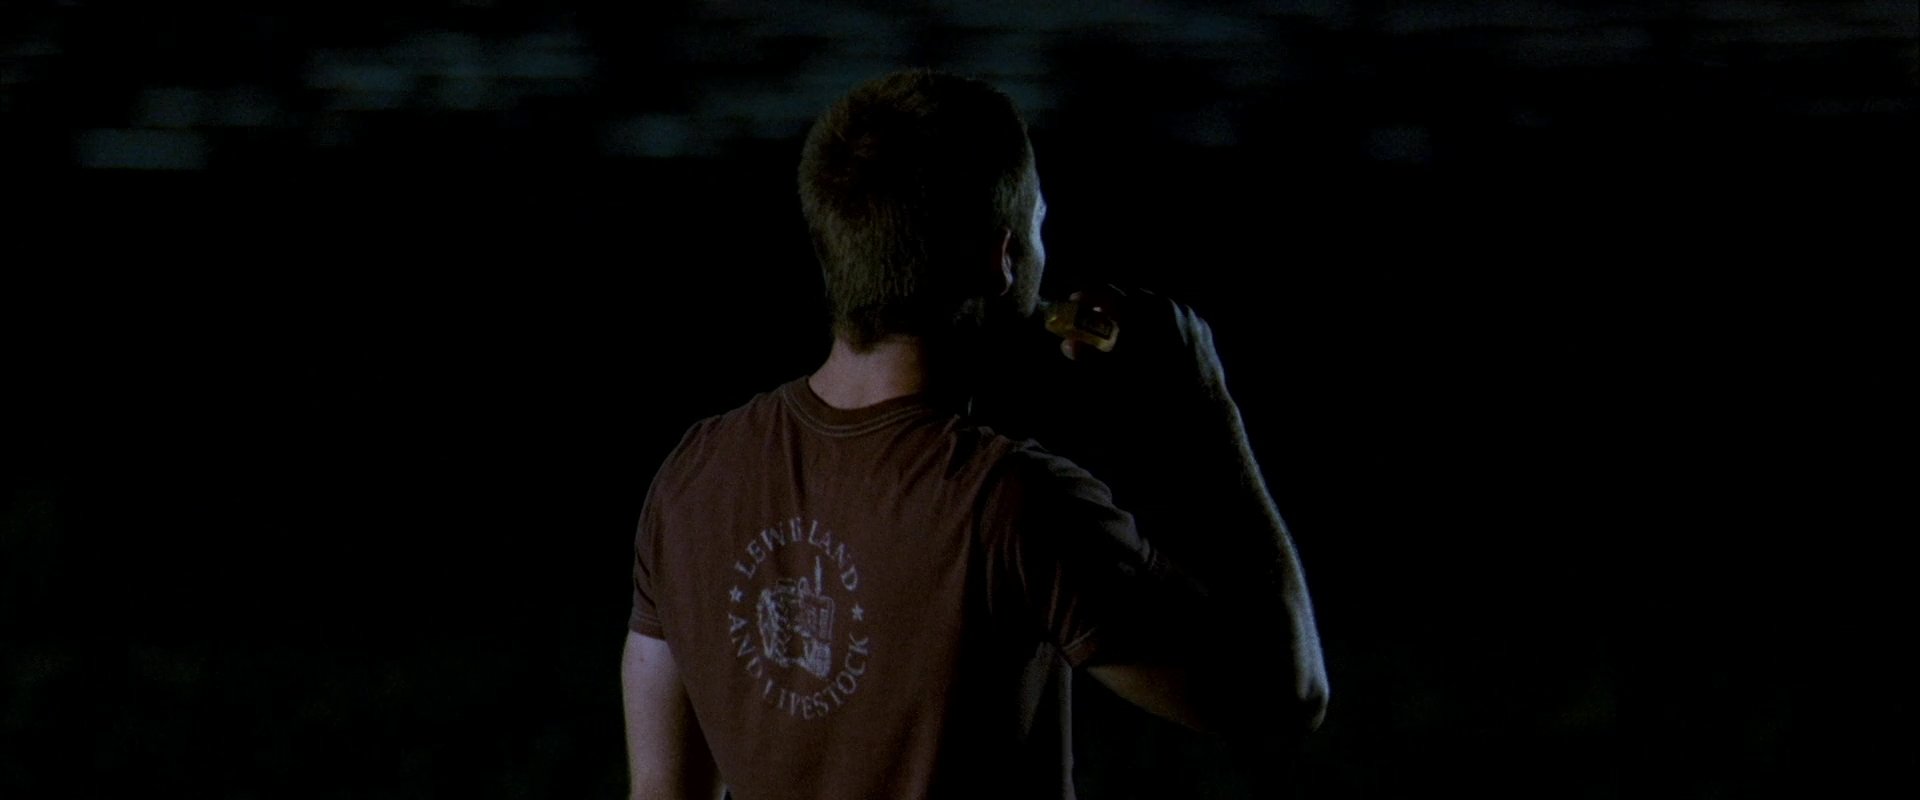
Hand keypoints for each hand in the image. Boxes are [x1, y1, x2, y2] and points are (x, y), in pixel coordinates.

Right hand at [1052, 285, 1229, 407]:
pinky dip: (1161, 325)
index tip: (1076, 302)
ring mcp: (1186, 315)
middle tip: (1099, 318)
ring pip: (1155, 307)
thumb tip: (1068, 344)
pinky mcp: (1201, 328)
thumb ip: (1088, 357)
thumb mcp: (1111, 376)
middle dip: (1114, 306)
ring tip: (1128, 332)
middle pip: (1132, 297)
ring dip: (1138, 315)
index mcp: (1140, 311)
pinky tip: (1155, 343)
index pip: (1106, 292)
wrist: (1198, 411)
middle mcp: (1165, 305)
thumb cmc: (1150, 394)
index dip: (1088, 296)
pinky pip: (1175, 318)